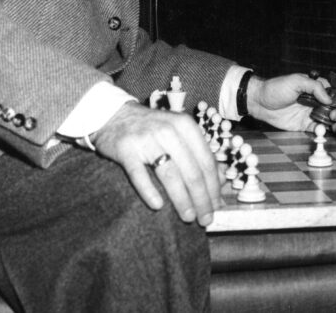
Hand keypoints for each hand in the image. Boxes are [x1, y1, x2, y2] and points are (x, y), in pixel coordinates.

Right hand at [92, 102, 221, 226]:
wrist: (113, 115)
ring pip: (170, 175)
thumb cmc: (152, 128)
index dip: (214, 187)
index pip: (206, 161)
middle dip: (201, 198)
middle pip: (192, 171)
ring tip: (188, 217)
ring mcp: (146, 139)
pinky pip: (139, 175)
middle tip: (206, 219)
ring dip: (182, 200)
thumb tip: (222, 181)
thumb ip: (199, 153)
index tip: (217, 206)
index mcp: (186, 126)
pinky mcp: (126, 149)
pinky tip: (158, 206)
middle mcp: (169, 131)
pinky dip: (149, 192)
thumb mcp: (179, 132)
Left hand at [246, 73, 335, 130]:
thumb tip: (329, 98)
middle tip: (335, 114)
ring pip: (331, 119)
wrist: (260, 102)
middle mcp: (317, 100)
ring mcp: (312, 113)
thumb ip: (315, 87)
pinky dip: (324, 130)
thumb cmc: (276, 87)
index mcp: (317, 87)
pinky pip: (319, 129)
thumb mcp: (296, 81)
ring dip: (335, 121)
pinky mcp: (305, 125)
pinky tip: (322, 129)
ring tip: (331, 121)